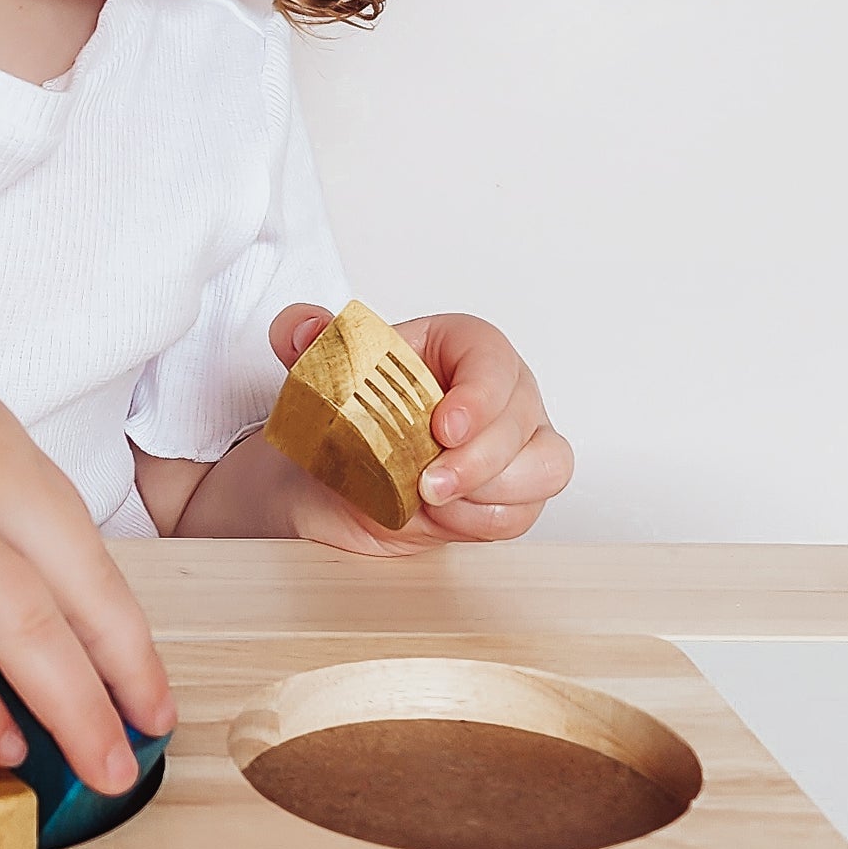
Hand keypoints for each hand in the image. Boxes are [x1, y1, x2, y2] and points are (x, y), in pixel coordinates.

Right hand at [0, 277, 174, 790]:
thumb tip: (8, 583)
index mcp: (5, 450)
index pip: (95, 559)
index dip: (131, 636)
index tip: (151, 690)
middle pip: (81, 603)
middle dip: (124, 685)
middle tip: (144, 746)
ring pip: (27, 636)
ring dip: (72, 711)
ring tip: (101, 768)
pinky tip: (2, 746)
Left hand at [263, 303, 574, 552]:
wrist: (340, 482)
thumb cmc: (346, 420)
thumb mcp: (320, 375)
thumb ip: (306, 339)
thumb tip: (303, 327)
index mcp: (462, 346)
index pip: (491, 358)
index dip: (477, 395)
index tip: (443, 427)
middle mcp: (503, 391)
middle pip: (522, 418)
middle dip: (477, 459)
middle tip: (427, 483)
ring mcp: (518, 442)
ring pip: (544, 467)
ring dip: (486, 492)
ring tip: (429, 499)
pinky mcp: (518, 492)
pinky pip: (524, 511)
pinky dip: (483, 521)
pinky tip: (442, 518)